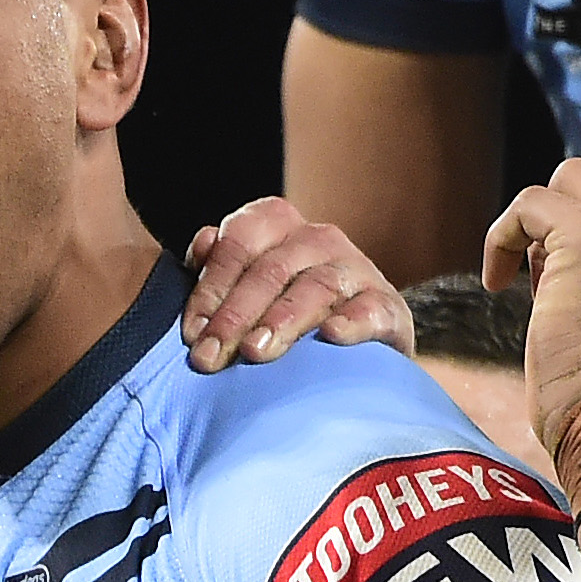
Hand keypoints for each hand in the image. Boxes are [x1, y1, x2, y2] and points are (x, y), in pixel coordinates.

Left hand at [183, 198, 413, 369]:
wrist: (355, 346)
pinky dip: (352, 322)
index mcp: (277, 224)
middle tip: (211, 357)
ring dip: (282, 321)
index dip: (212, 288)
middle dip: (235, 316)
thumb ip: (218, 268)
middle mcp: (318, 239)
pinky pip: (370, 309)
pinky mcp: (388, 305)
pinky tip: (331, 337)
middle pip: (271, 270)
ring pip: (315, 287)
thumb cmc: (282, 312)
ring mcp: (356, 269)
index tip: (192, 334)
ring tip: (256, 352)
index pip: (239, 242)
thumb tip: (201, 246)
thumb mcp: (246, 286)